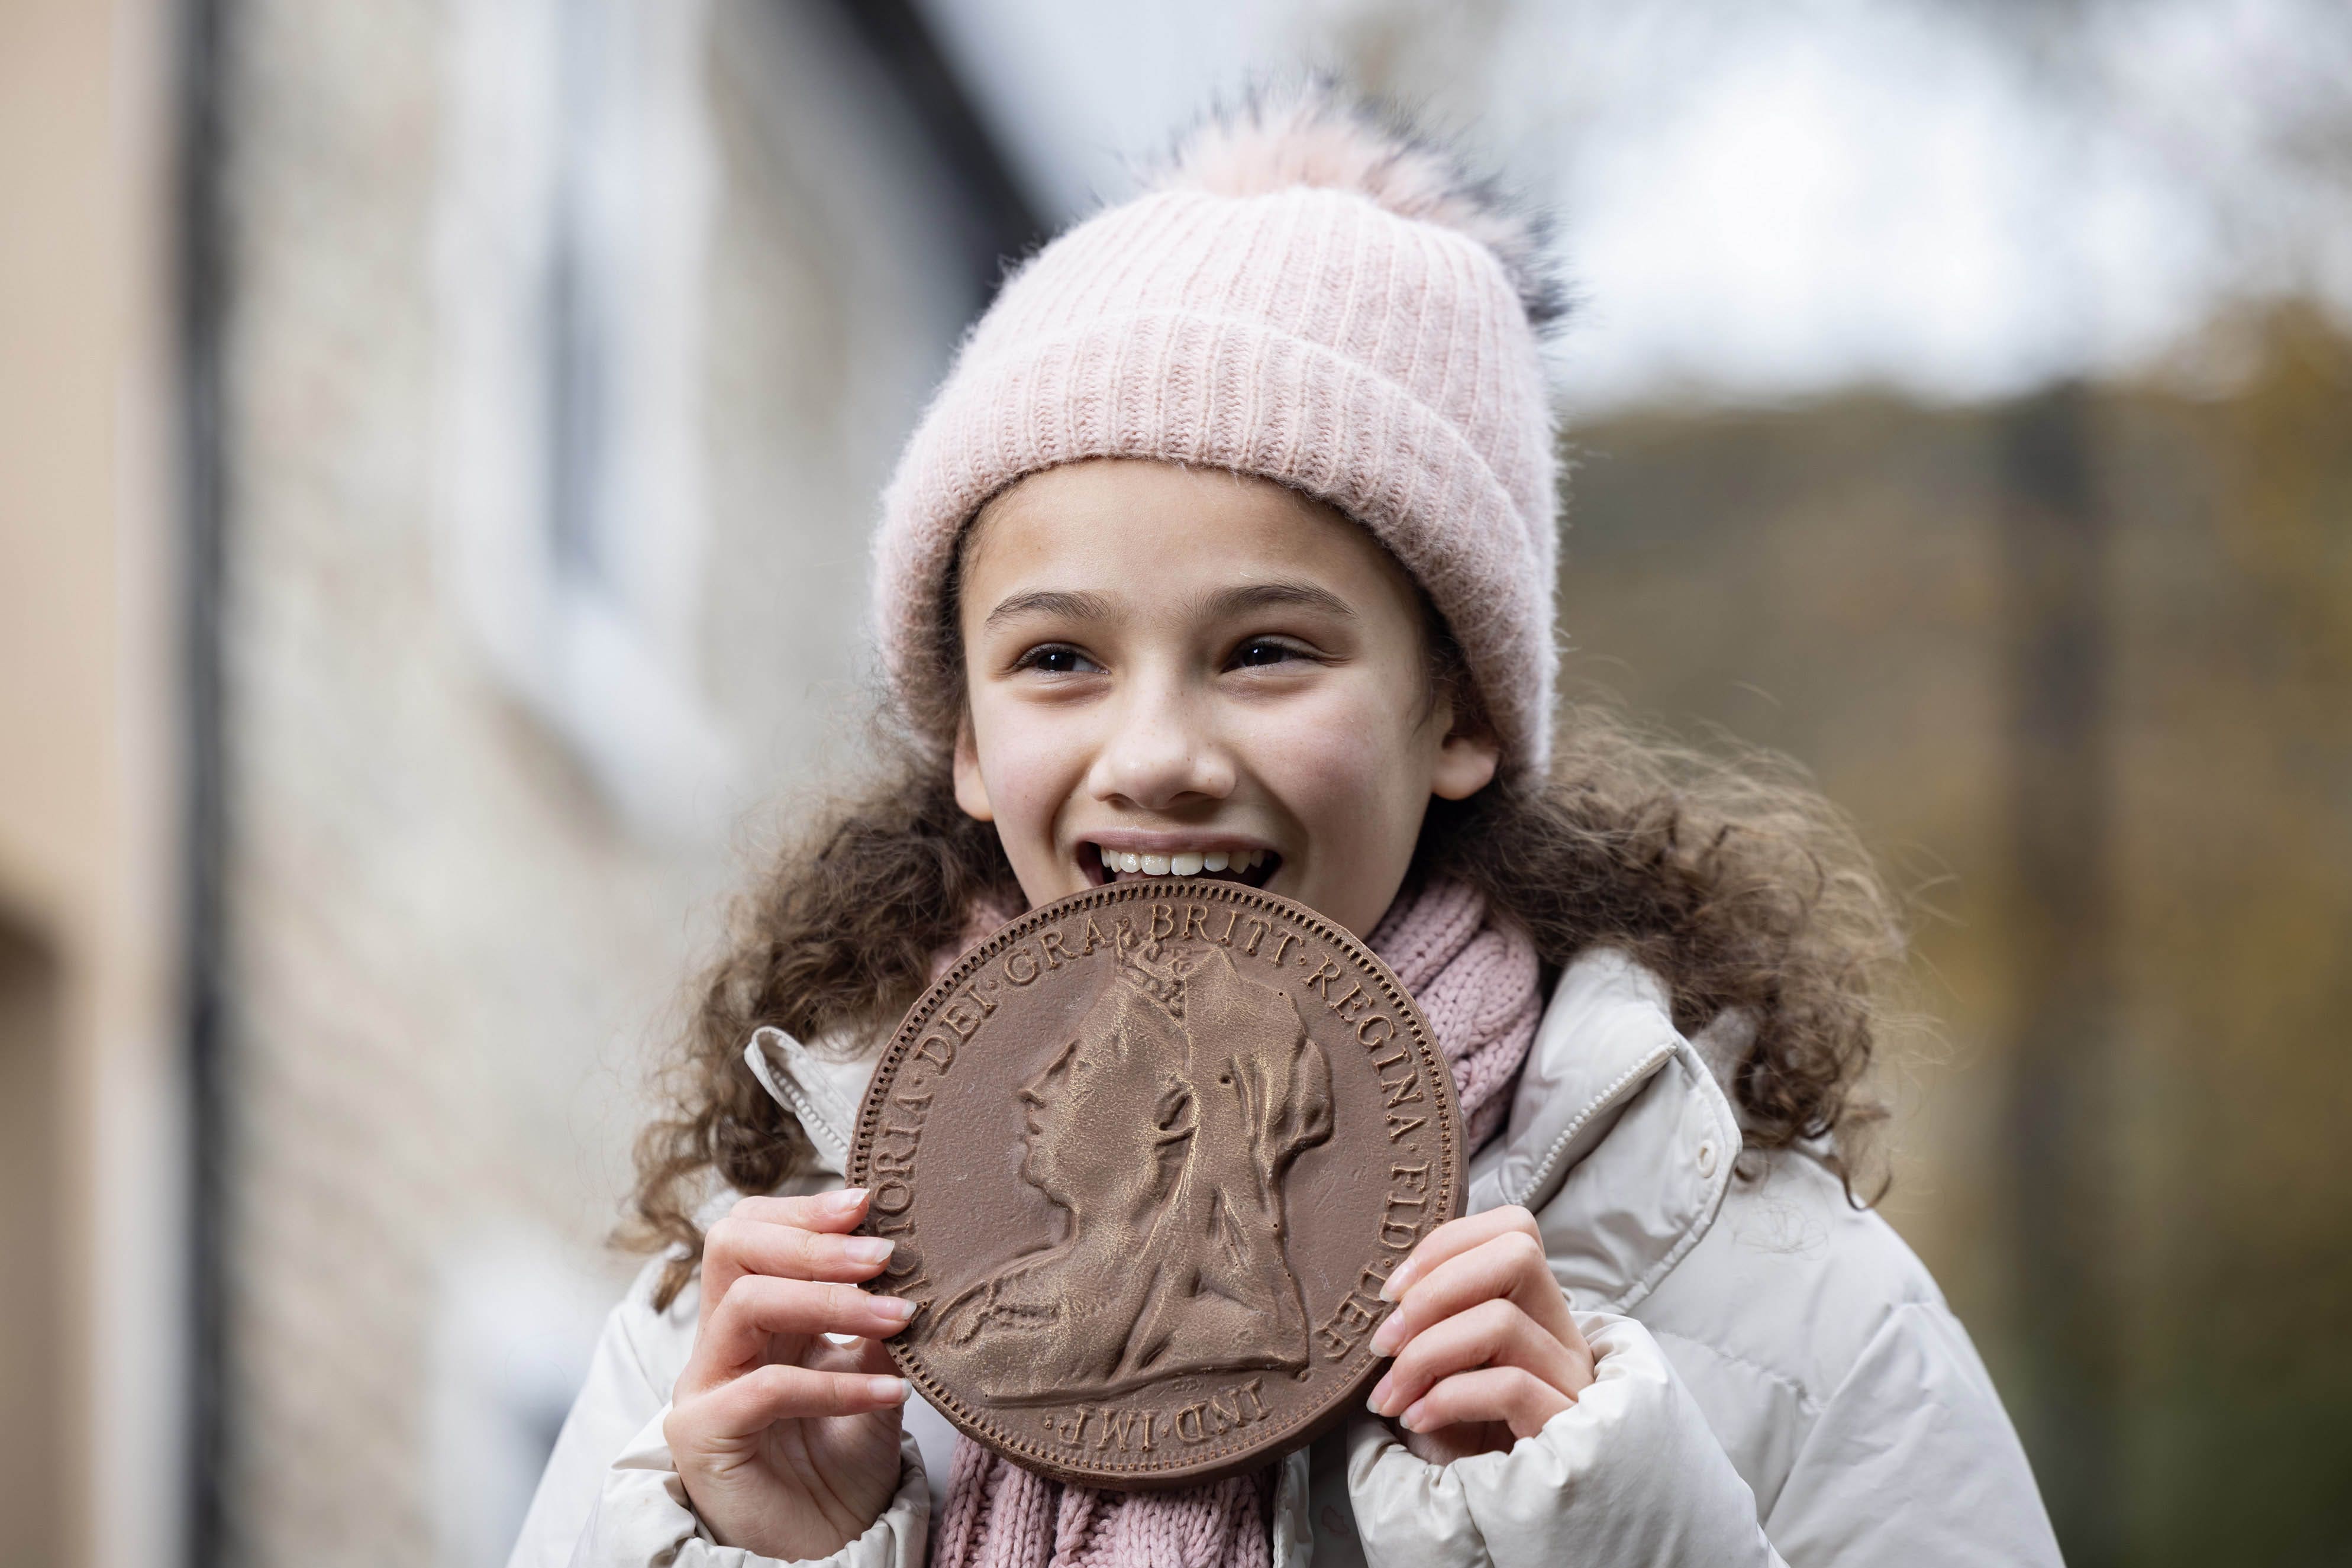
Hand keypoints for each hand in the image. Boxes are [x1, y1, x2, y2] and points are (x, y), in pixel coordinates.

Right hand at [665, 1189, 915, 1558]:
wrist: (825, 1551)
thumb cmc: (842, 1468)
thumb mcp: (876, 1382)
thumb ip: (882, 1330)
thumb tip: (916, 1271)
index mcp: (757, 1315)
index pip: (753, 1230)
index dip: (803, 1209)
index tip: (868, 1202)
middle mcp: (721, 1341)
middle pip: (733, 1245)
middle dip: (812, 1240)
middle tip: (884, 1253)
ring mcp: (703, 1385)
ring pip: (747, 1304)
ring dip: (831, 1301)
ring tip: (900, 1316)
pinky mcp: (703, 1434)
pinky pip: (765, 1388)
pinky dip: (836, 1382)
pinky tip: (892, 1390)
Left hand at [1363, 1205, 1594, 1463]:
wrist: (1495, 1525)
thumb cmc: (1463, 1444)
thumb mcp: (1444, 1374)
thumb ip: (1430, 1327)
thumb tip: (1380, 1296)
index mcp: (1537, 1312)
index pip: (1514, 1230)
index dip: (1446, 1243)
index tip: (1390, 1292)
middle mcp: (1563, 1337)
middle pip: (1518, 1252)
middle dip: (1435, 1286)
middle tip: (1383, 1339)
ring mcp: (1570, 1381)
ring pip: (1501, 1321)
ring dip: (1425, 1353)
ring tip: (1388, 1395)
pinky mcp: (1564, 1428)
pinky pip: (1507, 1385)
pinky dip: (1446, 1397)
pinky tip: (1416, 1420)